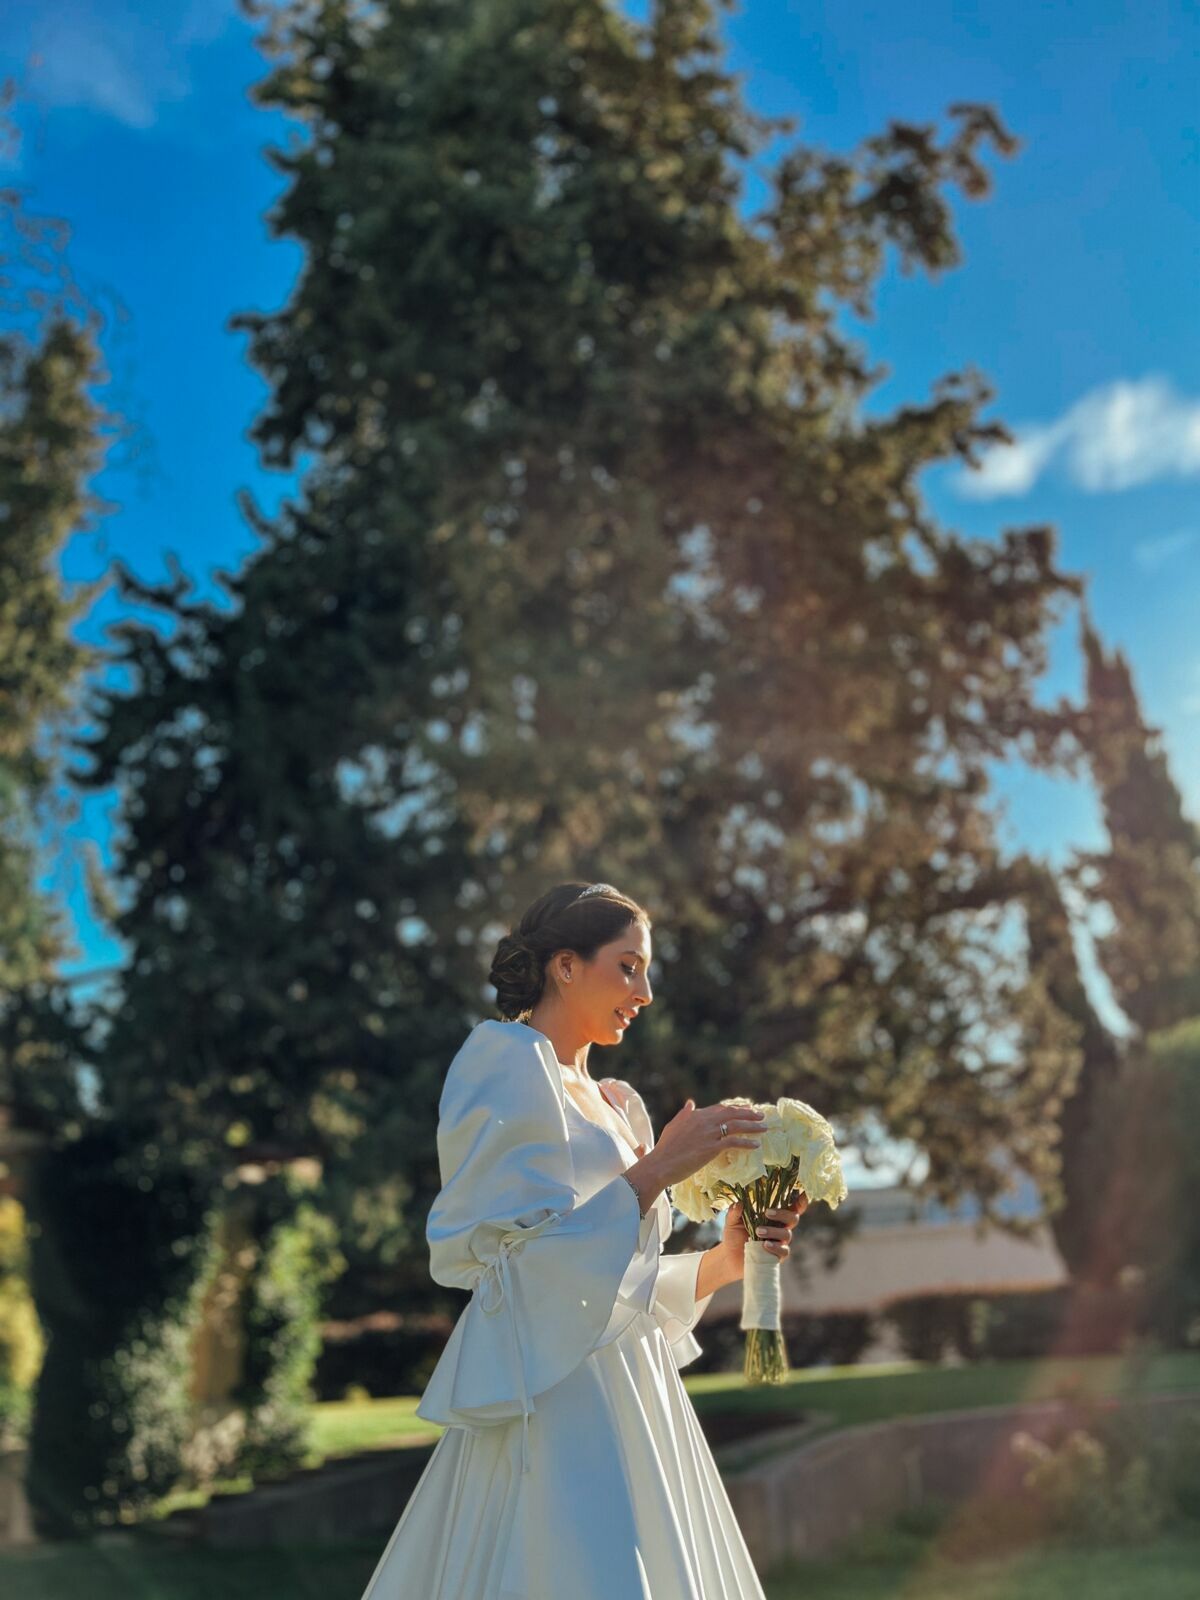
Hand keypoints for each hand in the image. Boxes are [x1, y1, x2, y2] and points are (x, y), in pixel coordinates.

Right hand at [651, 1098, 766, 1187]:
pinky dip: (747, 1142)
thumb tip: (690, 1102)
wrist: (661, 1164)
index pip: (720, 1108)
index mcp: (695, 1115)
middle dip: (748, 1114)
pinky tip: (756, 1144)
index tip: (746, 1109)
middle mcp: (704, 1121)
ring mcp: (709, 1134)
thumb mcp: (673, 1126)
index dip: (735, 1108)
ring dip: (753, 1126)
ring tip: (764, 1127)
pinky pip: (734, 1142)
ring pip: (736, 1126)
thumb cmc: (665, 1148)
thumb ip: (684, 1114)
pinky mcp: (712, 1148)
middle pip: (731, 1114)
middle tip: (761, 1115)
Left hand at [718, 1191, 807, 1275]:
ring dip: (773, 1231)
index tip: (803, 1194)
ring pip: (787, 1234)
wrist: (730, 1258)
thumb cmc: (734, 1235)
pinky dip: (775, 1247)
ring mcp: (780, 1242)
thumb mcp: (731, 1222)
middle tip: (766, 1213)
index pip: (791, 1206)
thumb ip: (734, 1212)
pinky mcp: (777, 1256)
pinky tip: (765, 1245)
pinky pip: (784, 1251)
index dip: (800, 1201)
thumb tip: (738, 1203)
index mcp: (773, 1215)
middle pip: (793, 1217)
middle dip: (782, 1214)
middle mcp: (780, 1227)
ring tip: (758, 1231)